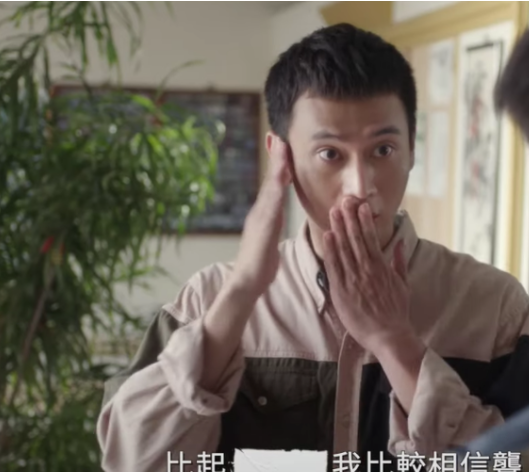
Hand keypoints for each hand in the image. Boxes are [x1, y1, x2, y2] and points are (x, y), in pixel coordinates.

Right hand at [228, 137, 293, 295]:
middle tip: (276, 134)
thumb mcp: (270, 240)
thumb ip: (273, 226)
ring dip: (276, 164)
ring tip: (280, 144)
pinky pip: (271, 202)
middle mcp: (261, 211)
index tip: (280, 143)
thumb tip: (276, 217)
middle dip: (274, 156)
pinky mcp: (263, 226)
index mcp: (266, 213)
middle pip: (270, 178)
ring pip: (270, 186)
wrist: (247, 281)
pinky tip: (282, 174)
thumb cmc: (260, 265)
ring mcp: (260, 217)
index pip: (274, 184)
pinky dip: (276, 186)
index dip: (277, 164)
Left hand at [323, 197, 416, 352]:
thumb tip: (400, 242)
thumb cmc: (396, 312)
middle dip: (349, 218)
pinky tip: (327, 236)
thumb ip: (399, 261)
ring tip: (334, 212)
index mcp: (381, 266)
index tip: (360, 205)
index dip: (364, 220)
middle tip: (343, 201)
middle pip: (356, 238)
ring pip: (344, 248)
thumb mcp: (403, 283)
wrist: (388, 334)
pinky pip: (334, 266)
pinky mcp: (341, 290)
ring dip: (338, 228)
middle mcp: (367, 269)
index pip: (371, 238)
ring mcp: (353, 279)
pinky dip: (330, 250)